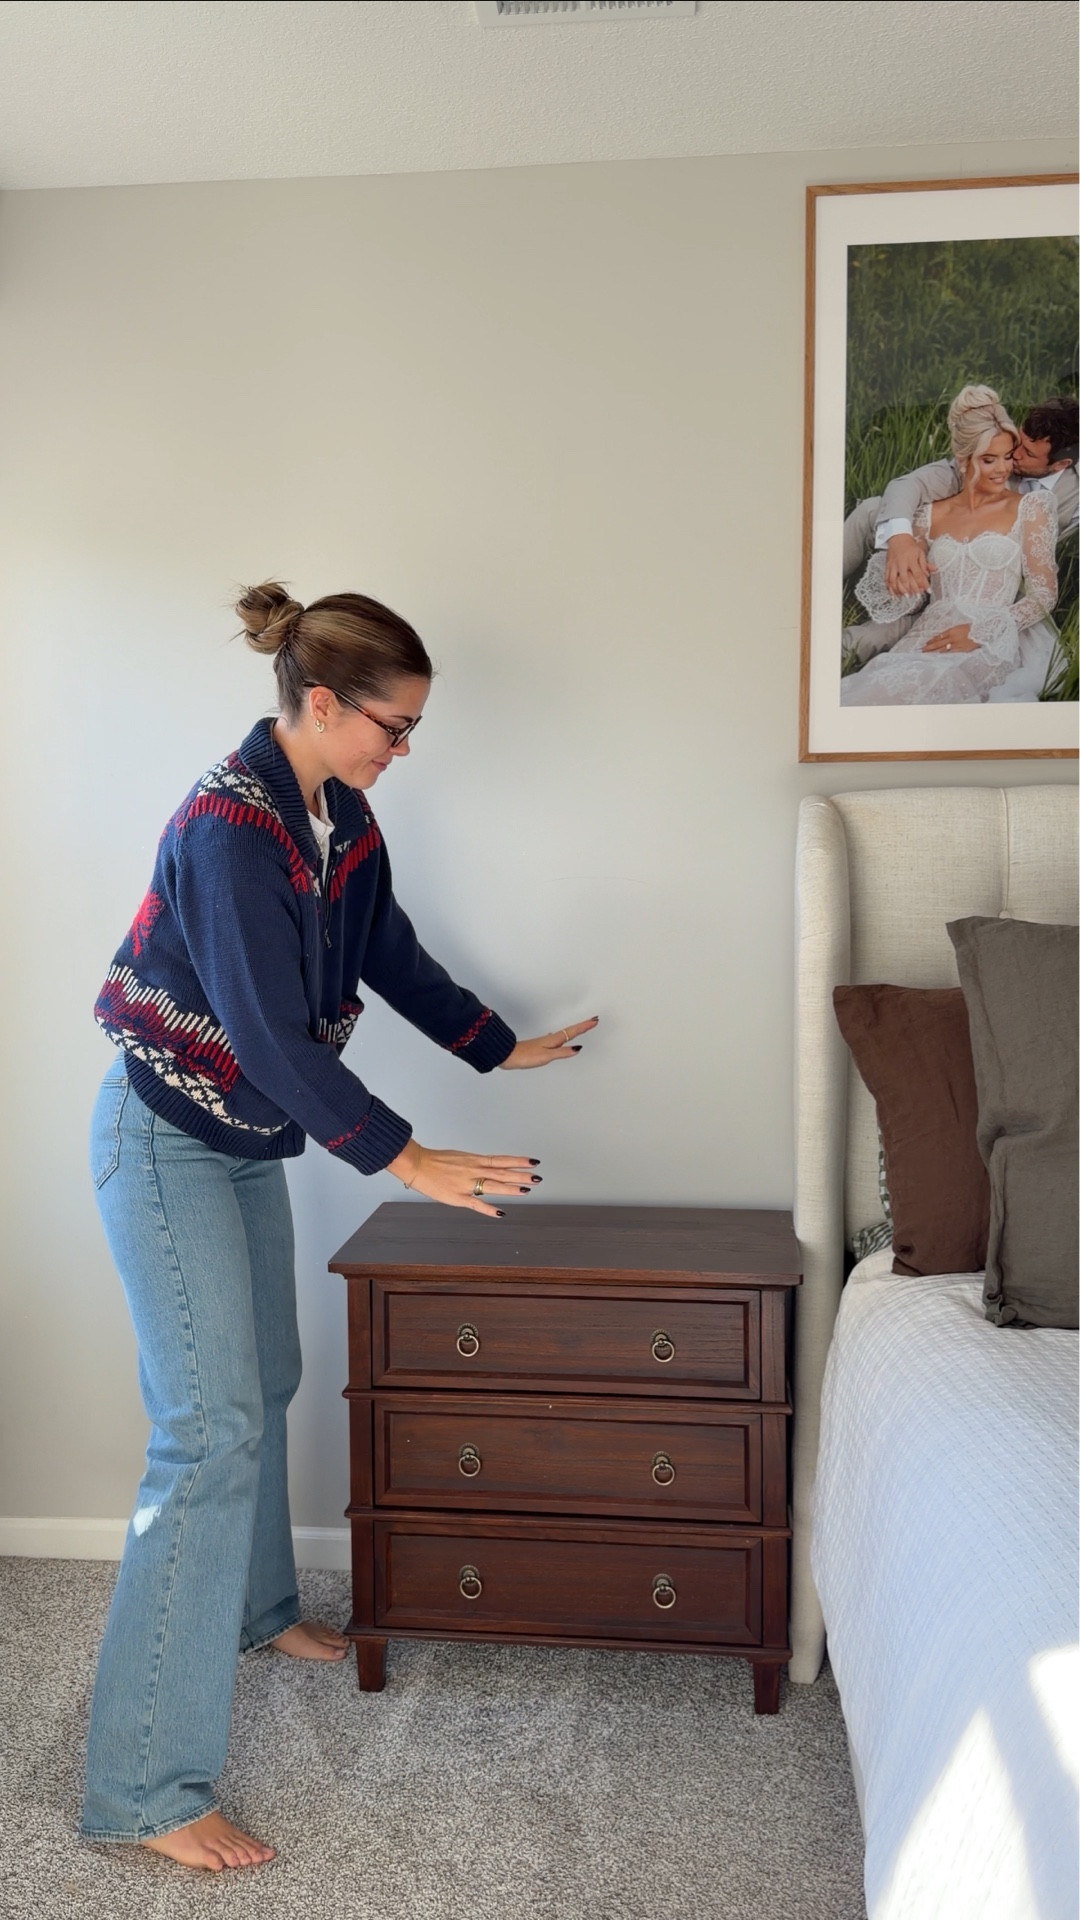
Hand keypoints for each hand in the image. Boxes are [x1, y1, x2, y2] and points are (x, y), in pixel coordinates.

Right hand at [386, 1141, 540, 1217]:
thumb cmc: (435, 1161)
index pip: (502, 1160)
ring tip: (526, 1190)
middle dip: (521, 1175)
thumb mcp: (459, 1157)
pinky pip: (476, 1204)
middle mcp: (474, 1170)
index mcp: (474, 1160)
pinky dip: (488, 1209)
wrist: (417, 1164)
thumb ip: (475, 1164)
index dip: (519, 1161)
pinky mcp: (458, 1197)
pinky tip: (500, 1213)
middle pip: (502, 1173)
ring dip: (510, 1188)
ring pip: (493, 1185)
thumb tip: (488, 1168)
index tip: (533, 1161)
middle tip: (537, 1177)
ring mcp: (467, 1184)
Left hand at [499, 1016, 599, 1069]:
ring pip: (564, 1034)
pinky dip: (564, 1037)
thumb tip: (577, 1048)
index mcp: (554, 1040)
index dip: (584, 1027)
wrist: (507, 1055)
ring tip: (582, 1028)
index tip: (594, 1021)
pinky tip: (561, 1039)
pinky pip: (558, 1039)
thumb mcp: (547, 1056)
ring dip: (575, 1030)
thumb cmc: (525, 1056)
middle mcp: (551, 1038)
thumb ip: (562, 1052)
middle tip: (593, 1021)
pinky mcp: (541, 1046)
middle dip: (583, 1026)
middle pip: (571, 1031)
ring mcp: (546, 1041)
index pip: (573, 1032)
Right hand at [885, 534, 933, 597]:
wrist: (898, 538)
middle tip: (916, 595)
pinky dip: (889, 587)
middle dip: (910, 589)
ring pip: (894, 580)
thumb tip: (931, 572)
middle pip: (904, 579)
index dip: (923, 583)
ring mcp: (893, 566)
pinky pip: (887, 579)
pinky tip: (893, 594)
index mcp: (911, 559)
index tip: (927, 590)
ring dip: (899, 590)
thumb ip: (925, 564)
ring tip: (904, 596)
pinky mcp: (887, 567)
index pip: (918, 574)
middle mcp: (901, 563)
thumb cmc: (910, 546)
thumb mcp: (920, 553)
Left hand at [922, 624, 977, 653]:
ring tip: (927, 654)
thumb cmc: (975, 629)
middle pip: (938, 642)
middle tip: (922, 650)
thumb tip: (949, 636)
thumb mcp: (963, 627)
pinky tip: (938, 656)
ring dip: (934, 651)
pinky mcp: (961, 649)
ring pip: (942, 648)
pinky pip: (950, 652)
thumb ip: (956, 632)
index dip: (932, 640)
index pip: (940, 636)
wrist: (983, 631)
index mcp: (953, 630)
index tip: (927, 643)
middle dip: (930, 646)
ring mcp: (956, 643)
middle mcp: (953, 637)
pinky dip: (943, 654)